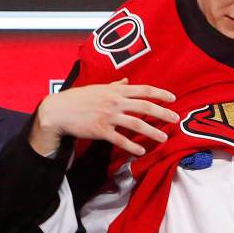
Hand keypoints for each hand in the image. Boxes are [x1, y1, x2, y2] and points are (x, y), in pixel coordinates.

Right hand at [30, 79, 178, 156]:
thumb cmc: (78, 98)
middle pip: (144, 106)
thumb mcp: (98, 88)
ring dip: (152, 132)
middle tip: (175, 119)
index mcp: (115, 90)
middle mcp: (114, 101)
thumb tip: (127, 81)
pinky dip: (132, 146)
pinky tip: (141, 151)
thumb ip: (115, 85)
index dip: (160, 93)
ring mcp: (108, 116)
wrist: (58, 110)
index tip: (173, 99)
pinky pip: (120, 139)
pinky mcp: (100, 130)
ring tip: (163, 139)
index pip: (143, 90)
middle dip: (163, 113)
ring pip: (136, 124)